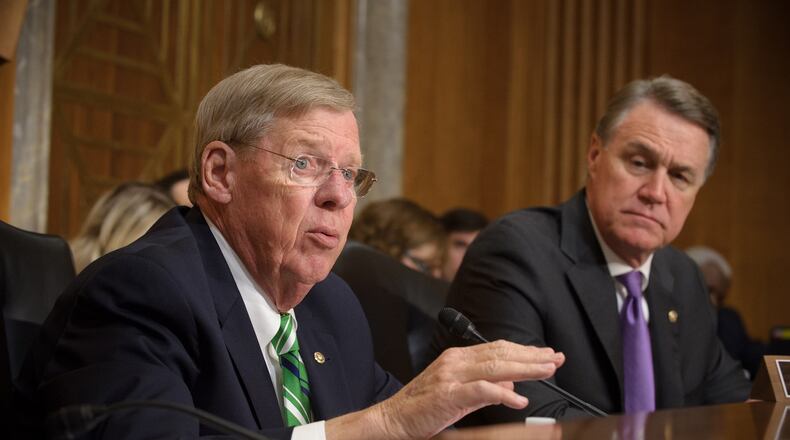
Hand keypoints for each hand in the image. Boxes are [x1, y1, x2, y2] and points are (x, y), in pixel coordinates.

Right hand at [327, 340, 563, 439]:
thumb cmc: (423, 407)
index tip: (546, 354)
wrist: (393, 419)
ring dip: (525, 368)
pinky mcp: (448, 394)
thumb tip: (513, 387)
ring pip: (495, 366)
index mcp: (458, 358)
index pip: (498, 348)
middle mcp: (455, 361)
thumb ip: (485, 388)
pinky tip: (520, 400)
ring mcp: (451, 376)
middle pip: (501, 353)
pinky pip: (481, 390)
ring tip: (546, 370)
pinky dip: (503, 394)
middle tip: (556, 358)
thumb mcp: (458, 393)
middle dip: (532, 356)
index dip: (525, 350)